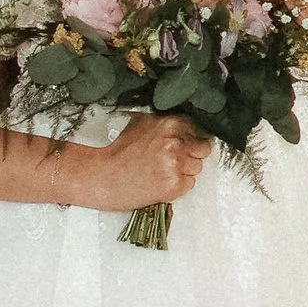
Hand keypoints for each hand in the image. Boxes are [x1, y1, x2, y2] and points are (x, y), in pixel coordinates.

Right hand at [84, 114, 214, 211]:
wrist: (104, 176)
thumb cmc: (120, 152)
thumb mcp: (142, 122)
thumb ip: (167, 121)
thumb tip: (188, 123)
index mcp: (170, 124)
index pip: (201, 130)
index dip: (193, 138)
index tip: (186, 144)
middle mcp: (175, 142)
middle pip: (203, 149)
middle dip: (191, 154)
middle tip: (173, 159)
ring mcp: (176, 164)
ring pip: (197, 167)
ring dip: (185, 170)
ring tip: (163, 170)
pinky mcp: (174, 185)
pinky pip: (190, 183)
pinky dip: (179, 185)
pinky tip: (161, 181)